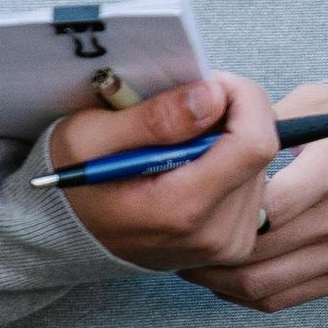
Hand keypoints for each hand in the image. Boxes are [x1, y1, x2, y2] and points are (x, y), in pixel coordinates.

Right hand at [47, 73, 279, 273]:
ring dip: (227, 138)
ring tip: (176, 143)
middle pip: (259, 149)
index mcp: (181, 209)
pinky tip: (189, 165)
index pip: (256, 142)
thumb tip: (213, 97)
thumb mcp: (90, 137)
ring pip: (261, 164)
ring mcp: (227, 244)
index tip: (208, 82)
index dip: (242, 98)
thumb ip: (155, 118)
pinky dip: (228, 162)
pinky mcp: (235, 243)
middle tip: (181, 108)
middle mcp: (214, 235)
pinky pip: (253, 184)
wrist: (67, 235)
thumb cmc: (75, 183)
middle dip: (229, 114)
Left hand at [186, 80, 327, 313]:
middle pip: (255, 251)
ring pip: (261, 284)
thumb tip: (207, 135)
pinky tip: (223, 274)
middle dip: (205, 247)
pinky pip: (281, 299)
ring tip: (190, 258)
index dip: (218, 207)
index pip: (264, 205)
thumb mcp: (322, 102)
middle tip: (174, 234)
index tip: (191, 197)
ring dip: (215, 278)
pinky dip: (243, 292)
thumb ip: (267, 119)